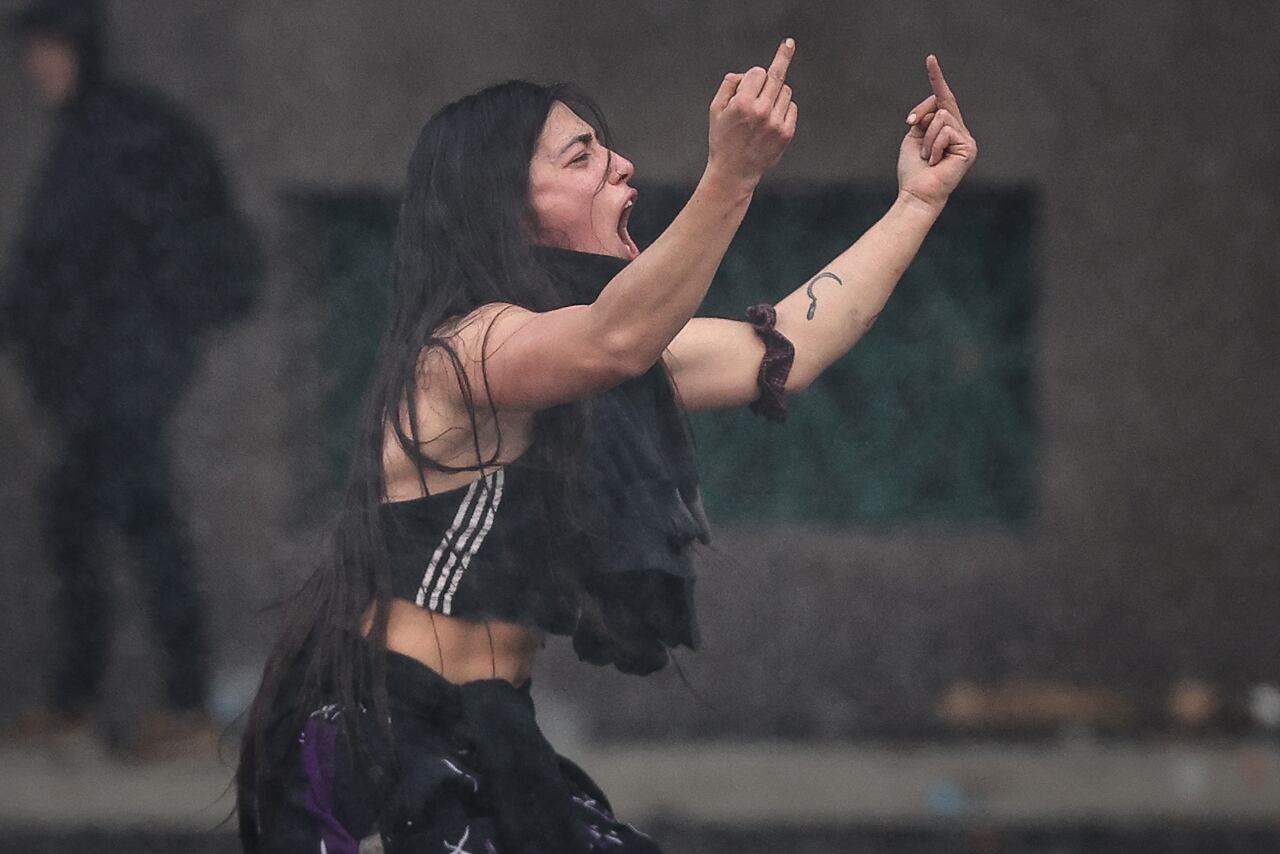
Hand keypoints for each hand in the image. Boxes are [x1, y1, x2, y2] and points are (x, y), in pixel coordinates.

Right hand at [706, 39, 798, 189]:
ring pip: (785, 91)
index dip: (752, 76)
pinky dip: (784, 107)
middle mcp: (762, 111)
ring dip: (776, 93)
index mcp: (743, 104)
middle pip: (776, 76)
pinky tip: (771, 119)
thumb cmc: (723, 139)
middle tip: (789, 43)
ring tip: (763, 109)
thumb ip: (730, 84)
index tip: (753, 78)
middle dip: (782, 57)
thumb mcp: (716, 109)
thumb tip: (749, 74)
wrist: (734, 172)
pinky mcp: (786, 133)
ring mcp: (776, 123)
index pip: (757, 72)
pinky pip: (792, 107)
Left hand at [897, 55, 976, 209]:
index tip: (930, 58)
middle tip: (912, 129)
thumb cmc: (913, 169)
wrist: (917, 193)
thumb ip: (924, 118)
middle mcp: (960, 132)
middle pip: (941, 104)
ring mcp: (966, 139)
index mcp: (947, 129)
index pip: (943, 98)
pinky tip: (934, 161)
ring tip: (927, 156)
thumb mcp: (914, 136)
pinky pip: (946, 130)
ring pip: (942, 116)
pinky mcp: (969, 147)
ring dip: (926, 137)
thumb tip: (935, 106)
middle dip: (921, 114)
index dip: (937, 79)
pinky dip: (933, 145)